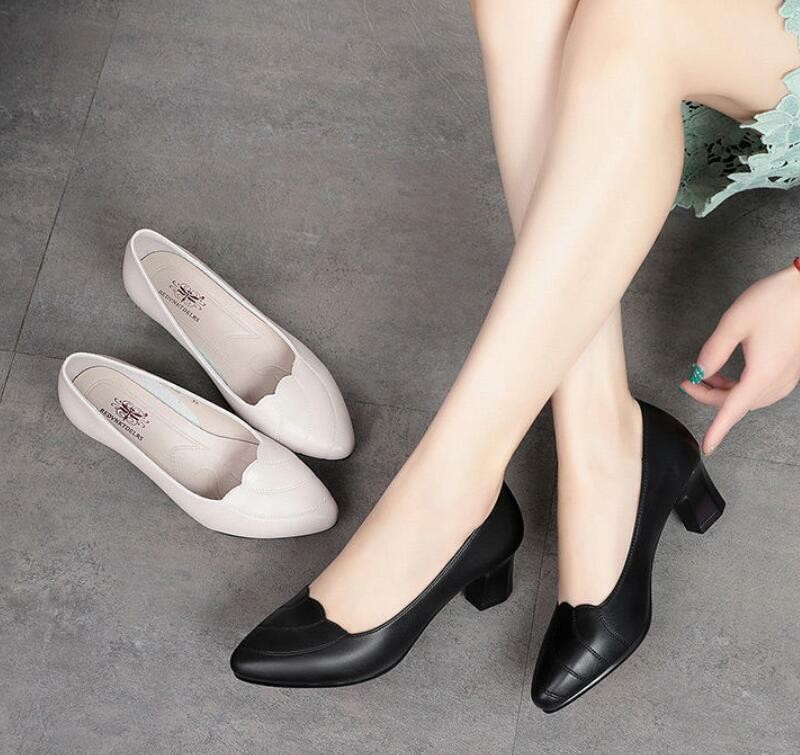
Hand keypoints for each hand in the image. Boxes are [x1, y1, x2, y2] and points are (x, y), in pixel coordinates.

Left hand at [680, 263, 799, 453]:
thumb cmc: (776, 299)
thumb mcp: (734, 322)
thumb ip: (713, 352)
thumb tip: (699, 373)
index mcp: (763, 374)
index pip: (733, 410)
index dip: (717, 429)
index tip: (706, 446)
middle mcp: (779, 380)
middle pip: (740, 404)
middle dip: (710, 398)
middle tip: (687, 383)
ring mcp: (789, 375)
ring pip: (752, 398)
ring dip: (726, 393)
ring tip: (705, 377)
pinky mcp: (793, 367)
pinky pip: (764, 388)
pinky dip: (742, 386)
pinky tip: (728, 374)